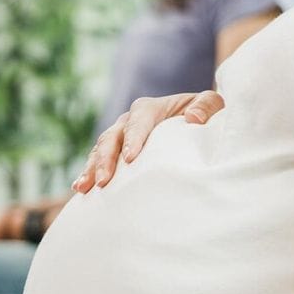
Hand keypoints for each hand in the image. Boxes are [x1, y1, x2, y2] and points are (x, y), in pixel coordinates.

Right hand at [72, 90, 224, 192]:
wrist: (196, 121)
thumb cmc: (205, 114)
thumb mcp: (212, 103)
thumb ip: (206, 106)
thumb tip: (193, 120)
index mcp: (151, 108)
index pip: (139, 121)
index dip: (133, 138)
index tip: (130, 159)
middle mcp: (130, 120)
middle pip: (113, 136)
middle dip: (106, 159)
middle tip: (102, 182)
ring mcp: (120, 135)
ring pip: (101, 149)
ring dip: (92, 167)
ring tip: (83, 188)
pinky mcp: (117, 151)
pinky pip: (99, 159)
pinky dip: (89, 172)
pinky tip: (81, 190)